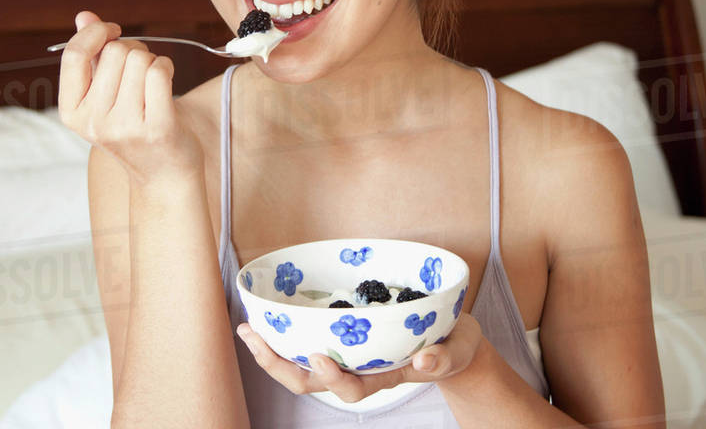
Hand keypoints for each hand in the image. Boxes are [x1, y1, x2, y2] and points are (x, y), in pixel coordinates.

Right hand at [57, 9, 201, 179]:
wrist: (164, 175)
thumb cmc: (134, 127)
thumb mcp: (104, 95)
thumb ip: (93, 56)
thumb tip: (84, 16)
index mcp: (73, 113)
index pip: (74, 55)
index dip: (96, 32)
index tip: (113, 31)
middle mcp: (94, 123)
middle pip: (115, 52)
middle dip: (132, 50)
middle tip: (140, 69)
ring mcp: (125, 127)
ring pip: (140, 59)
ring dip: (152, 61)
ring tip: (153, 83)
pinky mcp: (157, 127)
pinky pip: (160, 71)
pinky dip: (167, 67)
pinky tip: (167, 83)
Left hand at [235, 312, 483, 403]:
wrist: (455, 339)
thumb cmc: (454, 345)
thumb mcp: (457, 351)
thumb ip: (444, 358)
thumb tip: (423, 362)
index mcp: (385, 376)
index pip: (353, 388)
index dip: (332, 378)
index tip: (319, 356)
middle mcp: (361, 368)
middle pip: (314, 382)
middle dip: (281, 366)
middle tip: (256, 339)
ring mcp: (352, 354)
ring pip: (304, 365)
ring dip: (274, 351)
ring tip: (248, 329)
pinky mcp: (348, 334)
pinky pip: (312, 339)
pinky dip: (287, 332)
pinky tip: (268, 316)